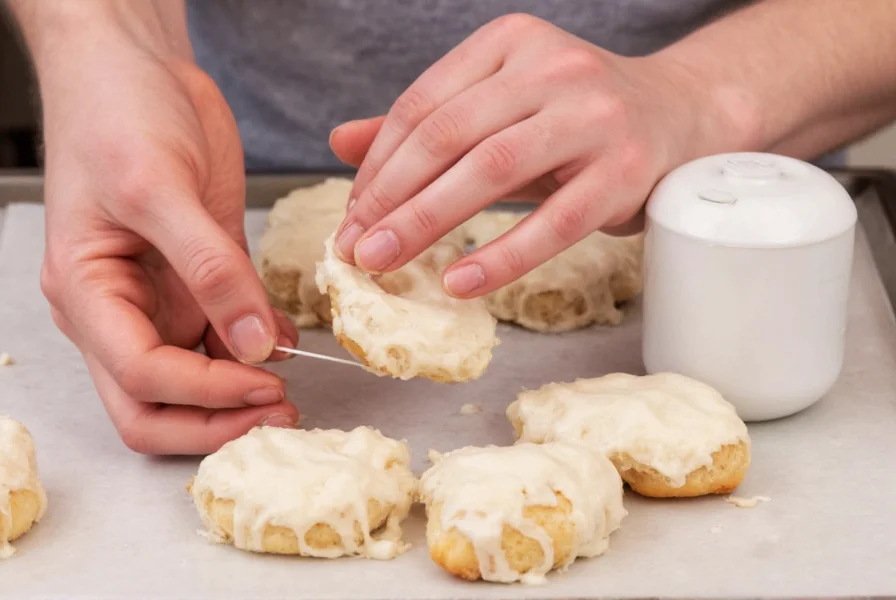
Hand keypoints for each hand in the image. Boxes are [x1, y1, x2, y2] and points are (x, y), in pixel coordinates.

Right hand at [36, 17, 297, 453]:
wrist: (136, 67)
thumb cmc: (118, 113)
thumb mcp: (159, 187)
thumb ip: (209, 269)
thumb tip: (255, 345)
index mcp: (88, 293)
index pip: (141, 377)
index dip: (207, 392)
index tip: (267, 387)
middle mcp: (119, 309)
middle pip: (156, 405)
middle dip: (216, 421)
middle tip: (280, 414)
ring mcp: (161, 298)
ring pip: (193, 380)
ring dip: (239, 395)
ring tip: (292, 393)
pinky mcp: (201, 278)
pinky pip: (226, 333)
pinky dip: (256, 348)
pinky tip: (286, 342)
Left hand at [330, 13, 739, 296]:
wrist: (683, 114)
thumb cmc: (577, 117)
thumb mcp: (500, 106)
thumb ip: (425, 122)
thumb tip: (341, 143)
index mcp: (510, 43)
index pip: (424, 104)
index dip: (379, 164)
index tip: (353, 213)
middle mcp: (551, 68)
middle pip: (449, 135)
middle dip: (391, 198)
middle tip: (354, 248)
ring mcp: (593, 118)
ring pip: (492, 170)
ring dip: (427, 222)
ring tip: (384, 263)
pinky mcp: (625, 172)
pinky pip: (554, 222)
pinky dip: (501, 255)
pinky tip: (459, 281)